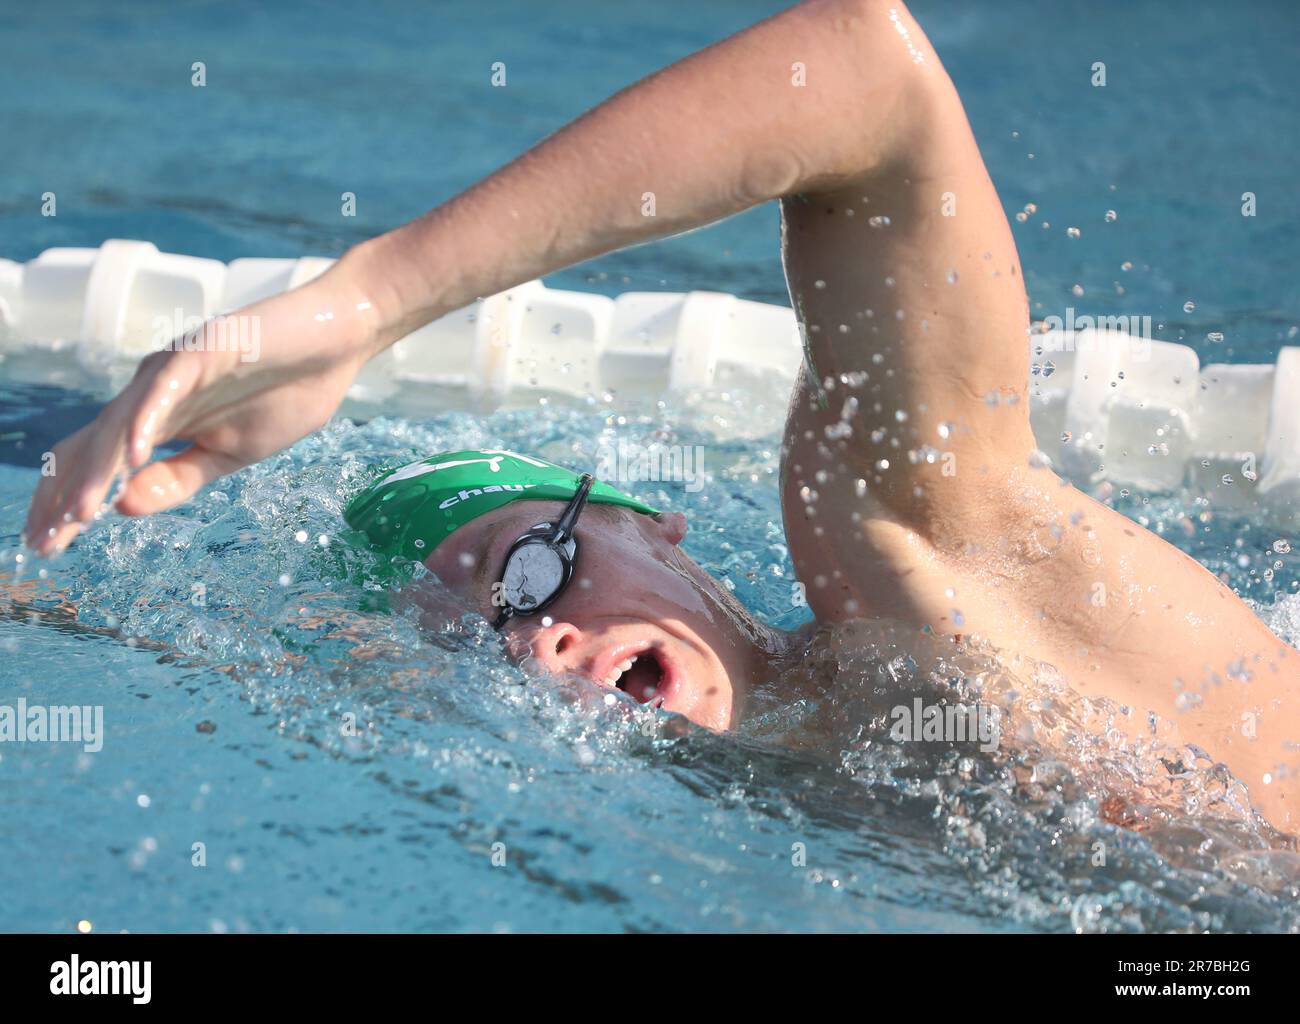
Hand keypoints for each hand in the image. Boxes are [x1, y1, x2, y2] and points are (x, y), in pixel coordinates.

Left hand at [23, 262, 379, 555]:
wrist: (335, 345)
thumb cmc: (286, 395)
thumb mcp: (230, 455)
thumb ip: (178, 478)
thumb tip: (121, 507)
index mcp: (157, 418)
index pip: (97, 462)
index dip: (69, 501)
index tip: (49, 548)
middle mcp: (152, 392)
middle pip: (93, 446)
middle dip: (67, 496)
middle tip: (46, 544)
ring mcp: (174, 369)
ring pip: (120, 422)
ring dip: (97, 471)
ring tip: (78, 515)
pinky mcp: (203, 350)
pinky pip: (166, 389)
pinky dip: (145, 422)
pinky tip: (132, 457)